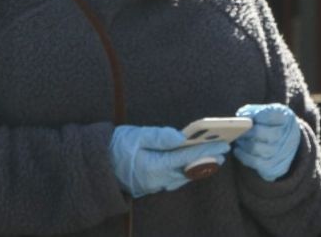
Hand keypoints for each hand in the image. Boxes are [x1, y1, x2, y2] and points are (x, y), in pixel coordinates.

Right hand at [109, 125, 230, 197]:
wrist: (96, 164)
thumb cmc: (117, 146)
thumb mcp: (136, 135)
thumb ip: (159, 136)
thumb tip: (181, 137)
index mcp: (154, 166)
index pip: (187, 158)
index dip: (207, 150)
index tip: (223, 144)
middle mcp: (157, 180)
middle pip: (189, 171)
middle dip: (208, 161)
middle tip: (224, 152)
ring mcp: (154, 185)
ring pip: (183, 177)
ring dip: (199, 167)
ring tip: (214, 157)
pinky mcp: (152, 185)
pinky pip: (175, 180)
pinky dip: (187, 172)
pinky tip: (194, 165)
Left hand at [233, 103, 301, 181]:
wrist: (289, 143)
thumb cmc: (276, 124)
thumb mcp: (272, 112)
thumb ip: (257, 111)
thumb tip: (242, 113)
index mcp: (286, 119)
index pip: (270, 115)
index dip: (255, 115)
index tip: (244, 114)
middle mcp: (286, 136)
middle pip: (262, 133)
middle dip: (247, 131)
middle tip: (238, 129)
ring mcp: (280, 152)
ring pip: (257, 148)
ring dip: (243, 143)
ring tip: (238, 139)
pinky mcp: (273, 166)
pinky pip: (255, 162)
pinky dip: (243, 155)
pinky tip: (238, 150)